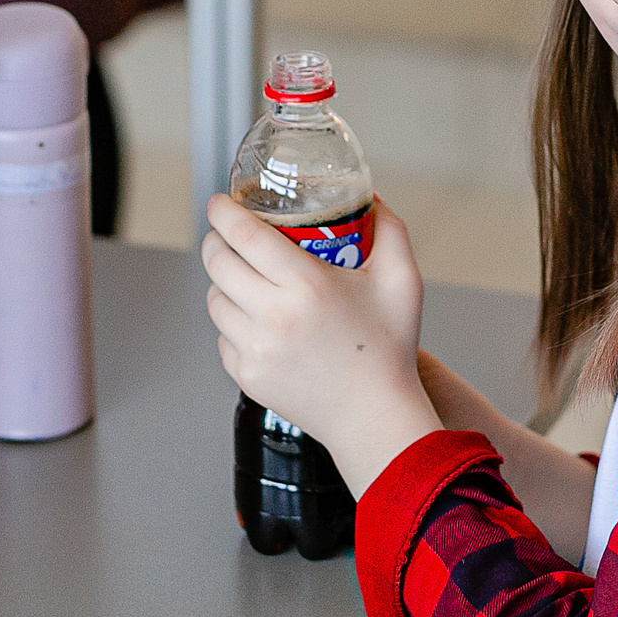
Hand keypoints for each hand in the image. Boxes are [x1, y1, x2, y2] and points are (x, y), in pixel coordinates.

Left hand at [202, 195, 439, 493]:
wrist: (374, 417)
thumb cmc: (389, 349)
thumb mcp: (402, 281)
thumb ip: (391, 231)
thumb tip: (371, 199)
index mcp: (308, 285)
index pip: (246, 235)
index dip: (224, 212)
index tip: (219, 203)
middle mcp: (274, 316)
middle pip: (219, 263)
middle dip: (215, 241)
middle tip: (224, 236)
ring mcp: (256, 349)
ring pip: (215, 300)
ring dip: (221, 282)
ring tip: (239, 277)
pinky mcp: (247, 376)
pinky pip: (222, 337)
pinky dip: (232, 323)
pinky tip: (252, 319)